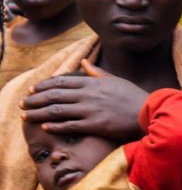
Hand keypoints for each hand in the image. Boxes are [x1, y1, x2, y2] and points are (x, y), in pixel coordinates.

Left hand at [22, 59, 145, 138]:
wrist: (150, 112)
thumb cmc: (134, 97)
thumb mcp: (115, 80)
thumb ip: (96, 72)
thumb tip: (83, 62)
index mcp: (92, 83)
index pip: (62, 82)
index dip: (44, 85)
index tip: (33, 89)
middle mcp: (88, 95)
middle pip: (55, 96)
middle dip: (36, 100)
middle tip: (23, 103)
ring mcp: (90, 110)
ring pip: (57, 111)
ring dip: (39, 113)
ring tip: (26, 116)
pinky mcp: (94, 125)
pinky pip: (69, 125)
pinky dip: (55, 126)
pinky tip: (44, 127)